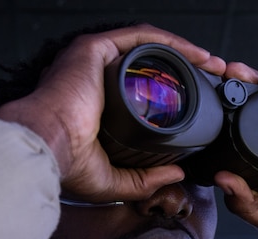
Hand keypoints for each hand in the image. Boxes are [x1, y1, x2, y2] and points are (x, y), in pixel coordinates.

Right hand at [0, 24, 225, 202]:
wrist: (44, 148)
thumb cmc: (65, 165)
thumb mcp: (112, 181)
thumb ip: (143, 180)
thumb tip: (176, 174)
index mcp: (94, 103)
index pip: (138, 90)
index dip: (171, 93)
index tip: (198, 102)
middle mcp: (94, 77)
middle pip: (147, 65)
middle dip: (185, 69)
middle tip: (213, 79)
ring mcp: (93, 60)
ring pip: (148, 48)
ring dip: (185, 53)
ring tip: (213, 65)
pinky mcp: (95, 49)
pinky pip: (141, 38)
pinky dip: (173, 43)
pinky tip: (197, 55)